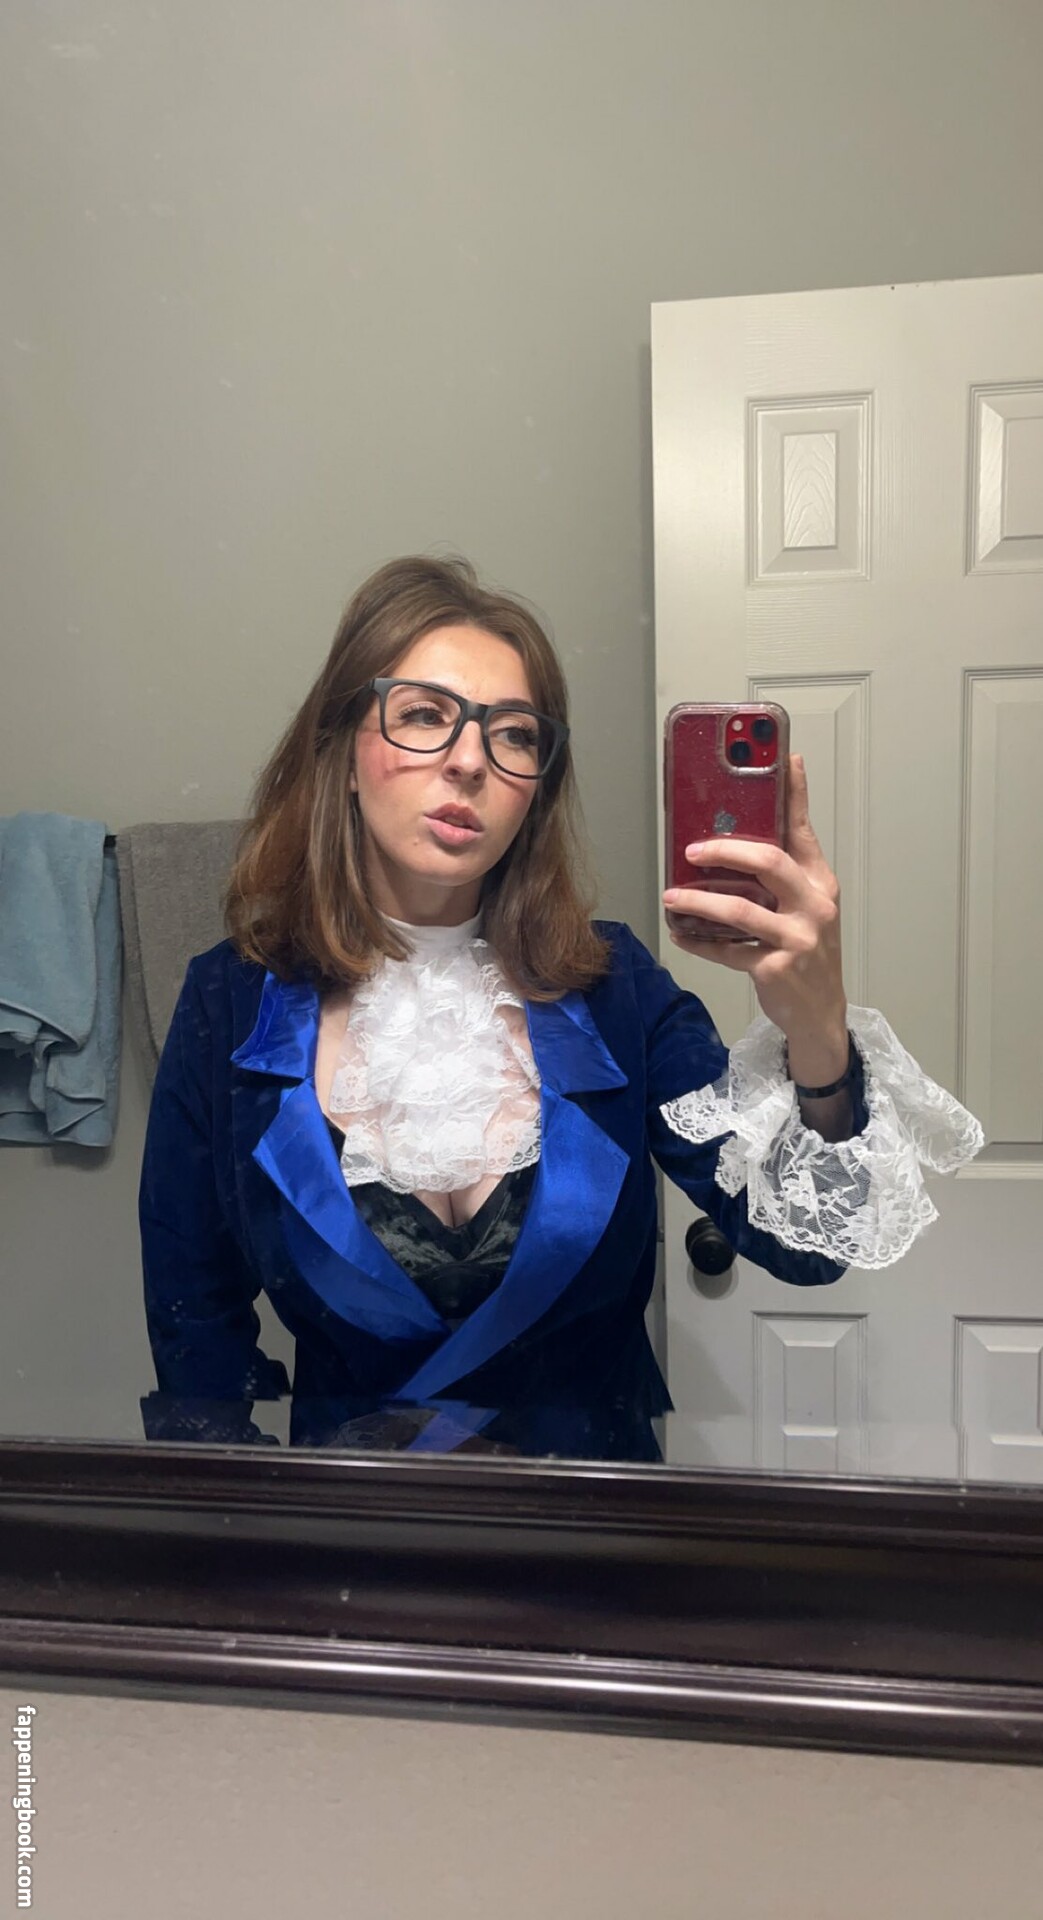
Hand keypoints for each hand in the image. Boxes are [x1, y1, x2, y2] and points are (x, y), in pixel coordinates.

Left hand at [662, 754, 847, 1072]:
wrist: (819, 1014)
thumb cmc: (806, 953)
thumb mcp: (805, 908)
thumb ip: (781, 875)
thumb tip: (737, 837)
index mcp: (819, 883)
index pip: (805, 830)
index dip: (796, 793)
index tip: (788, 758)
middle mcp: (814, 906)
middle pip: (770, 863)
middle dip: (726, 850)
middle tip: (693, 847)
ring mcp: (797, 939)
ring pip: (740, 910)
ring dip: (699, 901)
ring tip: (671, 895)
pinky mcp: (776, 969)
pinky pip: (727, 950)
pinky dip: (698, 941)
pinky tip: (679, 932)